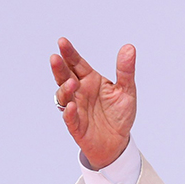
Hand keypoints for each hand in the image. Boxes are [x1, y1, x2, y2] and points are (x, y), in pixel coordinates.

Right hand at [51, 37, 136, 168]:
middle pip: (65, 77)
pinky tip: (70, 106)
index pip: (76, 64)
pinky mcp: (76, 126)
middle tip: (55, 58)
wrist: (119, 142)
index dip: (69, 53)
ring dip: (65, 89)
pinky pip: (69, 118)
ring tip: (72, 83)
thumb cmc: (119, 115)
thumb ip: (125, 70)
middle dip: (59, 68)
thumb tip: (129, 48)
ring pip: (63, 96)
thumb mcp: (126, 90)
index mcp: (90, 80)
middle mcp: (79, 92)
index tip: (62, 42)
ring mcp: (75, 108)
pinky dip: (68, 112)